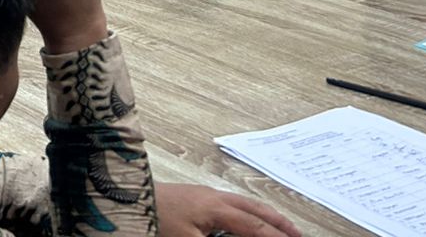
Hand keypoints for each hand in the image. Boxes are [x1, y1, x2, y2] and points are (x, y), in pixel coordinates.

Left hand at [155, 184, 300, 236]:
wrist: (128, 197)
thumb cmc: (155, 219)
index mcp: (216, 208)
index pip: (255, 227)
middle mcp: (214, 196)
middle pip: (255, 209)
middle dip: (279, 222)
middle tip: (298, 234)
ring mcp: (205, 193)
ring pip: (245, 202)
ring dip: (264, 214)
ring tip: (279, 226)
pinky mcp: (196, 194)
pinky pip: (232, 201)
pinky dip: (247, 210)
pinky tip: (246, 217)